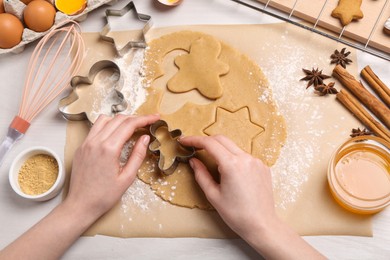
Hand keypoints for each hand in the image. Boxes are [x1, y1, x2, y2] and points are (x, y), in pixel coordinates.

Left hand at [65, 114, 159, 218]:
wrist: (80, 205)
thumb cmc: (104, 196)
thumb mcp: (127, 178)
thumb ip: (137, 155)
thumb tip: (145, 138)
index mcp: (108, 149)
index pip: (129, 125)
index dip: (145, 119)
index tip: (155, 118)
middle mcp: (95, 142)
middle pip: (118, 119)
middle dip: (135, 118)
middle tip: (148, 122)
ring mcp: (86, 143)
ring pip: (105, 119)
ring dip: (120, 119)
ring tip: (132, 126)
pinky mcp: (81, 147)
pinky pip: (95, 128)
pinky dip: (108, 125)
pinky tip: (115, 133)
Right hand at [180, 135, 324, 258]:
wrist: (262, 225)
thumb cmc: (237, 214)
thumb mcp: (213, 195)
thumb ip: (201, 174)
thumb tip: (194, 160)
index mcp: (232, 165)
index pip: (210, 143)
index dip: (194, 140)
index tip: (185, 141)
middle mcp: (246, 159)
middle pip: (221, 139)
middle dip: (206, 141)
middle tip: (195, 147)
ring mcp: (256, 161)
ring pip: (233, 147)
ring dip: (221, 150)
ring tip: (213, 164)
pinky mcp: (263, 167)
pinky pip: (244, 156)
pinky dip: (234, 158)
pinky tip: (230, 172)